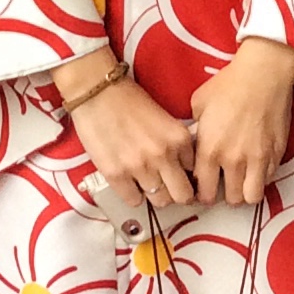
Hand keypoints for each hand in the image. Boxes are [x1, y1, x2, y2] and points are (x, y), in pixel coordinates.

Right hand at [58, 54, 195, 206]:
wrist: (97, 91)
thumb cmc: (129, 101)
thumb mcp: (166, 119)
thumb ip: (177, 144)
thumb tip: (184, 169)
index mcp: (179, 139)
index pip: (197, 174)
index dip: (189, 177)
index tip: (182, 178)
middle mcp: (163, 155)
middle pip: (183, 195)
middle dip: (178, 194)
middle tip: (170, 190)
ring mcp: (139, 167)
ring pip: (159, 201)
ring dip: (155, 195)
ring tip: (147, 184)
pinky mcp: (115, 174)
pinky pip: (134, 201)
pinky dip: (134, 196)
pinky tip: (131, 184)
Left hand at [190, 38, 293, 205]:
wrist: (264, 73)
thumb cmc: (230, 84)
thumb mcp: (198, 104)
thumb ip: (195, 130)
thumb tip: (194, 141)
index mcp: (209, 150)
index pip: (203, 191)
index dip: (202, 193)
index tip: (204, 187)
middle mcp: (233, 160)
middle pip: (230, 199)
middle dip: (225, 196)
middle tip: (224, 184)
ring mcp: (257, 158)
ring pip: (252, 196)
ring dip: (245, 191)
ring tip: (241, 181)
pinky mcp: (276, 153)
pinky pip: (268, 179)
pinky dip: (262, 177)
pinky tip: (256, 165)